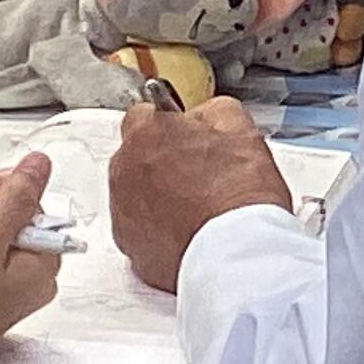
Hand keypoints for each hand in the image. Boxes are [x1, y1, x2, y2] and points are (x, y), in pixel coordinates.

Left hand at [110, 98, 293, 292]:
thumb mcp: (240, 128)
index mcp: (147, 134)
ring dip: (157, 195)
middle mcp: (125, 170)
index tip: (185, 136)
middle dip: (161, 161)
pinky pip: (139, 229)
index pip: (143, 114)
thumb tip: (204, 116)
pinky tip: (188, 230)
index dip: (169, 125)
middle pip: (136, 156)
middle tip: (198, 174)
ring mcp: (123, 211)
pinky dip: (157, 229)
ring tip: (196, 206)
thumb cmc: (238, 195)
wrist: (236, 251)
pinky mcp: (130, 246)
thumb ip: (212, 112)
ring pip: (135, 194)